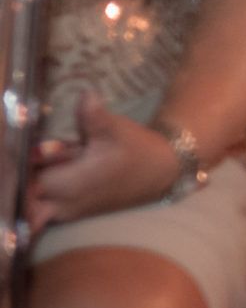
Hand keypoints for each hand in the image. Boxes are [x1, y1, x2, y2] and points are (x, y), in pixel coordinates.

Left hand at [26, 94, 187, 230]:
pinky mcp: (75, 213)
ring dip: (28, 193)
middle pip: (25, 197)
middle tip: (28, 160)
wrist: (162, 171)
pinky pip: (44, 213)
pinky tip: (45, 182)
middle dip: (21, 180)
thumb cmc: (136, 149)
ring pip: (32, 209)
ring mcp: (70, 212)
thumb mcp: (115, 129)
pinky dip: (37, 201)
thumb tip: (85, 95)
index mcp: (70, 184)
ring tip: (35, 170)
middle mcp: (65, 203)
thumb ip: (92, 116)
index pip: (26, 177)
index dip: (21, 163)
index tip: (23, 147)